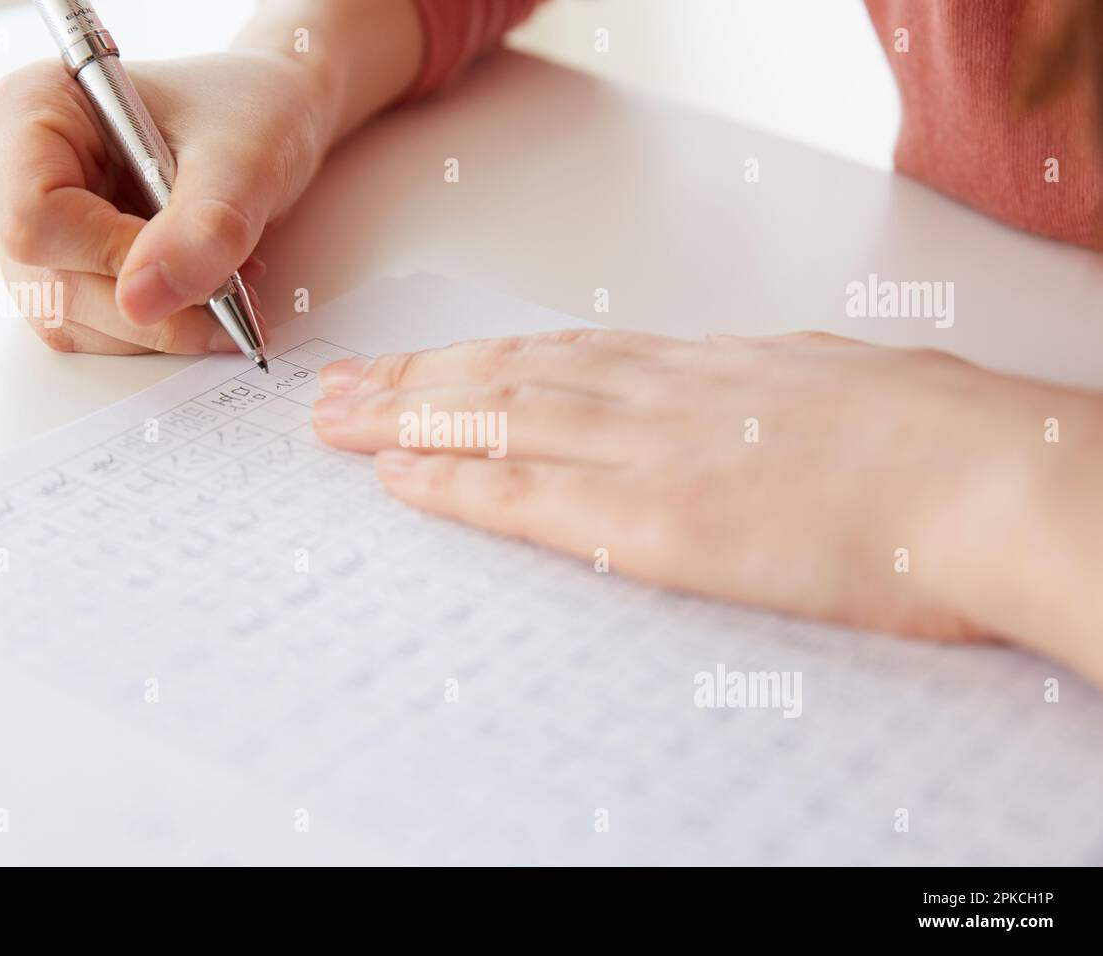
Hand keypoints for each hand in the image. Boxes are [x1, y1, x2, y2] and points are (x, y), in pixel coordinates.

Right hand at [0, 51, 327, 352]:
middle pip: (50, 282)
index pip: (33, 217)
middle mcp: (12, 169)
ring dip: (160, 324)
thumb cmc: (248, 112)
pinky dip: (158, 326)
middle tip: (233, 295)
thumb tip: (142, 301)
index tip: (193, 272)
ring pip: (70, 318)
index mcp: (32, 108)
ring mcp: (33, 225)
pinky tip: (202, 289)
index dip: (113, 259)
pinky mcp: (62, 266)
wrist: (271, 119)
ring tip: (228, 282)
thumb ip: (202, 228)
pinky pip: (93, 328)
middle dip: (152, 308)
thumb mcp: (244, 163)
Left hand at [311, 329, 1102, 673]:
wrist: (980, 479)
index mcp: (702, 371)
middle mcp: (652, 397)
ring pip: (492, 421)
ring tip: (335, 422)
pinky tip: (398, 478)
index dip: (477, 362)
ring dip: (405, 420)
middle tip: (337, 388)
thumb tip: (757, 399)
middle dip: (411, 382)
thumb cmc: (937, 442)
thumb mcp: (841, 394)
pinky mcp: (644, 522)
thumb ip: (775, 396)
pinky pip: (523, 495)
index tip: (422, 365)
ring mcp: (641, 453)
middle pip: (502, 378)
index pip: (559, 359)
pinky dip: (452, 481)